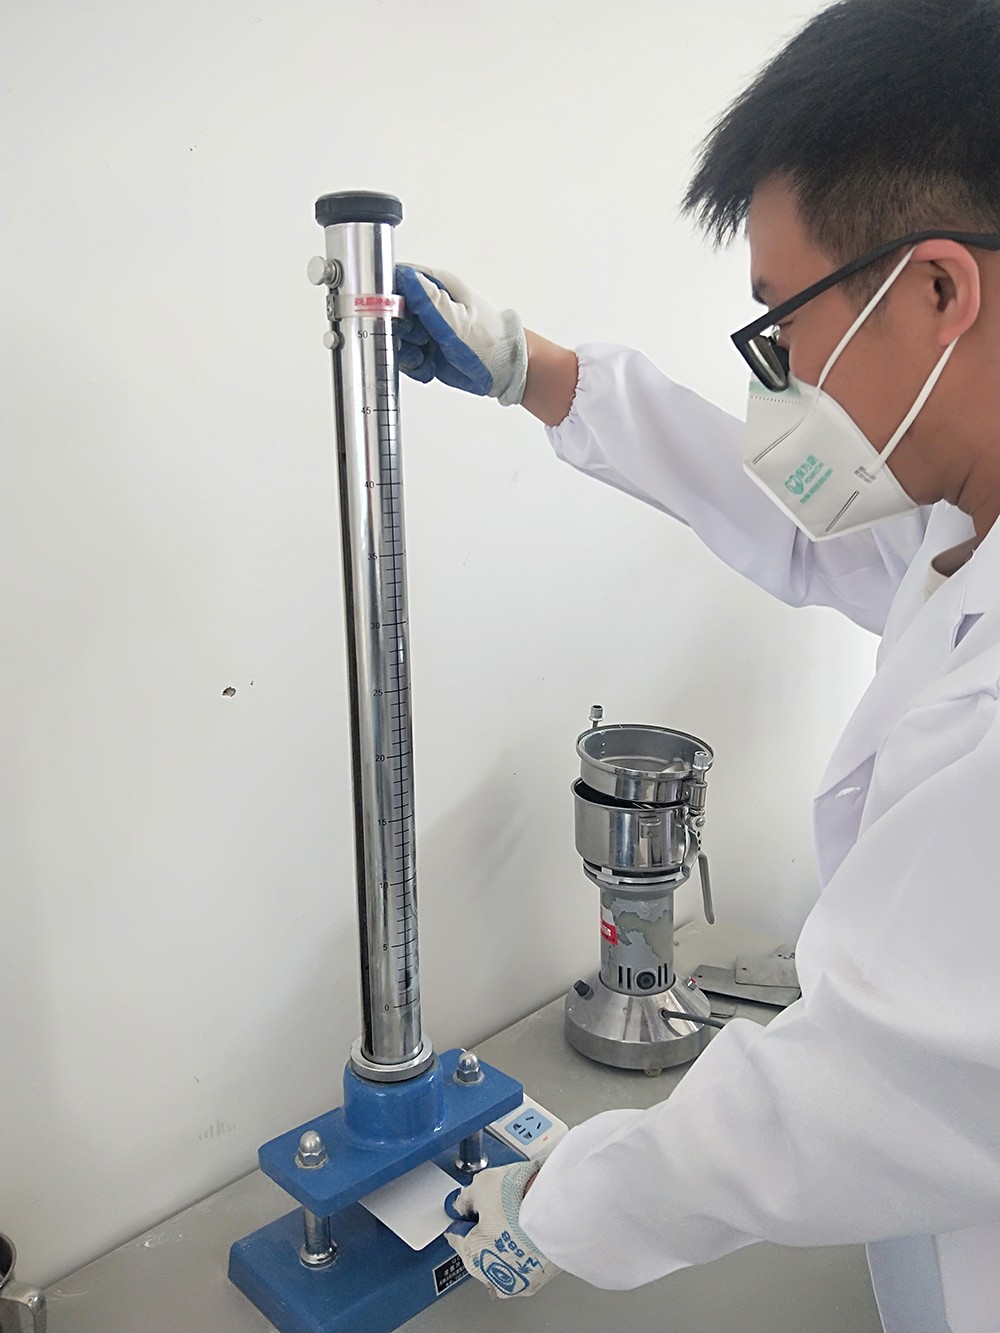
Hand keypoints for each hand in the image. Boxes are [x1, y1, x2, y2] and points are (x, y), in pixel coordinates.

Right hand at [394, 265, 527, 405]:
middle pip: (391, 312)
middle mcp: (429, 304)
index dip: (388, 299)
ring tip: (425, 358)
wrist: (506, 370)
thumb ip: (429, 301)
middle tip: (418, 342)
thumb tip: (404, 277)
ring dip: (406, 353)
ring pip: (396, 337)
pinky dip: (414, 366)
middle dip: (398, 332)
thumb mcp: (458, 322)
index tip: (396, 320)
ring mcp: (427, 326)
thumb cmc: (491, 343)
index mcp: (437, 286)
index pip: (397, 281)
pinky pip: (406, 355)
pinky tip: (429, 367)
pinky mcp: (426, 347)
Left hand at [444, 1162, 559, 1297]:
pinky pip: (528, 1260)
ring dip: (508, 1241)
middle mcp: (494, 1277)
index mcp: (472, 1257)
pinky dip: (528, 1247)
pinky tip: (533, 1226)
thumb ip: (465, 1199)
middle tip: (498, 1206)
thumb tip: (462, 1203)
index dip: (463, 1218)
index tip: (470, 1208)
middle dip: (487, 1230)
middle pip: (482, 1250)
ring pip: (506, 1258)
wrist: (560, 1205)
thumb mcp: (481, 1186)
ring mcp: (521, 1280)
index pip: (457, 1237)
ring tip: (519, 1214)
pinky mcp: (543, 1277)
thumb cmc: (520, 1200)